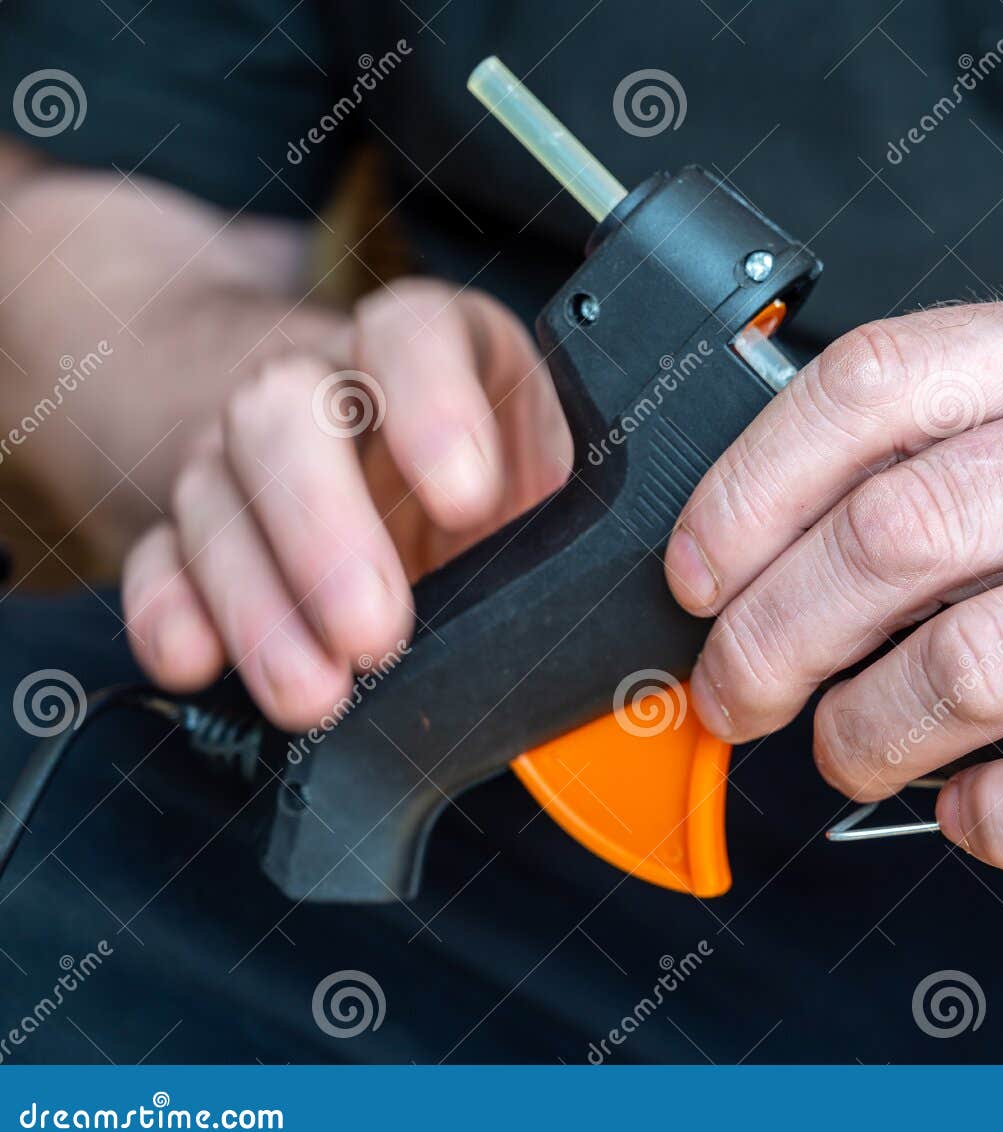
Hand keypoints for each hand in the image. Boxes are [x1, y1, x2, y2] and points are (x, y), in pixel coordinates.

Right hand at [122, 278, 571, 730]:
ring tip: (313, 691)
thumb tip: (607, 597)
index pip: (411, 332)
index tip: (467, 494)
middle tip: (374, 630)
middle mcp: (322, 382)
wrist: (361, 425)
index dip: (433, 404)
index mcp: (427, 346)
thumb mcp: (540, 451)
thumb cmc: (477, 449)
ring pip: (217, 495)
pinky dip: (170, 611)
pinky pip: (158, 554)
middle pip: (285, 414)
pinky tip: (195, 659)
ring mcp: (243, 448)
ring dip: (259, 603)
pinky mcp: (192, 519)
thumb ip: (566, 500)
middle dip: (325, 530)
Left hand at [663, 281, 1002, 872]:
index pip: (881, 386)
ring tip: (853, 754)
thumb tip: (807, 519)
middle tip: (738, 691)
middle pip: (900, 533)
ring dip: (871, 735)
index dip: (752, 487)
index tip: (702, 568)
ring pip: (980, 663)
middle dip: (774, 634)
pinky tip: (980, 813)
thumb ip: (998, 423)